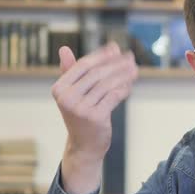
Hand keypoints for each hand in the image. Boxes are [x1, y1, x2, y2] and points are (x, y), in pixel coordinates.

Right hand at [51, 42, 137, 193]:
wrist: (84, 145)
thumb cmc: (81, 115)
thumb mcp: (73, 93)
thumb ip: (71, 71)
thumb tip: (64, 48)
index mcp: (59, 88)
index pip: (83, 65)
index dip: (102, 55)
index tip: (116, 48)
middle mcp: (67, 98)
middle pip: (97, 73)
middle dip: (116, 63)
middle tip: (131, 58)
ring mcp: (80, 108)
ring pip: (107, 84)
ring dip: (124, 75)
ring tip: (135, 69)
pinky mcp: (95, 117)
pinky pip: (114, 96)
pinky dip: (124, 88)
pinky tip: (130, 84)